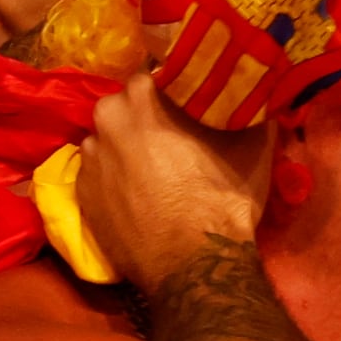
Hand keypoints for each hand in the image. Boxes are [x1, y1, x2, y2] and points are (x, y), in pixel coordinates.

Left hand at [73, 74, 275, 293]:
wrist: (192, 265)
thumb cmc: (223, 197)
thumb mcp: (252, 146)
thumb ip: (250, 110)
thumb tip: (259, 95)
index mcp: (143, 95)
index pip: (154, 76)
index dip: (173, 89)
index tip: (190, 104)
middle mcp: (106, 118)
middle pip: (126, 107)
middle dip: (145, 117)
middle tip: (173, 138)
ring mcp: (89, 158)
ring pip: (109, 140)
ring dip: (126, 148)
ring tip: (155, 171)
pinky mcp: (81, 194)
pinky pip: (99, 174)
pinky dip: (114, 178)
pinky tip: (138, 195)